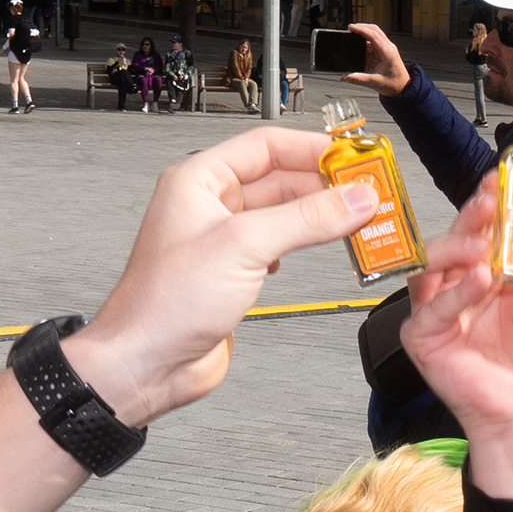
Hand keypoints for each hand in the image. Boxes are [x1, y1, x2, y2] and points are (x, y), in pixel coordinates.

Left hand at [60, 127, 369, 429]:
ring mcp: (222, 241)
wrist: (145, 365)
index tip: (352, 158)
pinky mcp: (234, 274)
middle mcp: (209, 206)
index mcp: (199, 180)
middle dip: (324, 184)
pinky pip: (279, 246)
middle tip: (367, 191)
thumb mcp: (245, 246)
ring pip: (282, 214)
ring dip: (319, 216)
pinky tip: (324, 248)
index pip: (265, 146)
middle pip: (279, 178)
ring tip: (358, 217)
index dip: (311, 148)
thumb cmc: (164, 303)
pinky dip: (305, 244)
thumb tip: (354, 198)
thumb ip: (306, 219)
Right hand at [342, 23, 412, 95]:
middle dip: (362, 27)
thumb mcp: (375, 82)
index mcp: (388, 53)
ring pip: (374, 35)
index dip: (361, 29)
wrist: (403, 88)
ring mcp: (387, 49)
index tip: (351, 27)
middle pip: (374, 30)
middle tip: (350, 28)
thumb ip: (359, 79)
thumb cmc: (395, 85)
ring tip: (353, 41)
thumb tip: (346, 77)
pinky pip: (374, 43)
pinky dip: (365, 44)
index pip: (373, 35)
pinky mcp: (384, 52)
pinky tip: (360, 50)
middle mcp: (388, 48)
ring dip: (363, 36)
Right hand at [397, 183, 512, 500]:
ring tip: (484, 245)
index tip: (502, 176)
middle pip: (453, 239)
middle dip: (470, 216)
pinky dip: (454, 293)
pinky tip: (478, 281)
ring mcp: (438, 311)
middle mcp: (458, 285)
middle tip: (489, 198)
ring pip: (431, 265)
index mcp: (488, 270)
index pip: (482, 226)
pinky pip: (431, 309)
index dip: (490, 200)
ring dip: (457, 248)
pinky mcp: (424, 339)